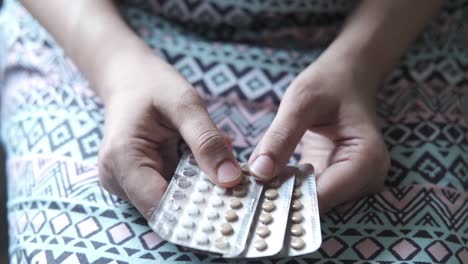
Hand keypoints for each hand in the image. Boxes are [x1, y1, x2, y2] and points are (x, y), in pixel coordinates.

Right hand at [97, 53, 242, 218]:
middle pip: (167, 208)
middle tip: (237, 187)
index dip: (198, 210)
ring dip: (199, 191)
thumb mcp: (186, 104)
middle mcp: (117, 178)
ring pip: (171, 203)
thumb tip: (231, 180)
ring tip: (222, 170)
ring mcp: (124, 182)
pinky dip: (191, 183)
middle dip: (203, 201)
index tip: (233, 203)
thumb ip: (207, 142)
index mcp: (123, 159)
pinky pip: (169, 191)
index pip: (161, 205)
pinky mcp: (136, 182)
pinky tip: (205, 165)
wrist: (129, 78)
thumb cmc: (152, 84)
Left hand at [248, 57, 389, 212]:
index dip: (285, 200)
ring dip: (279, 197)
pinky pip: (307, 192)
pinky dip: (285, 189)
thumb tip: (259, 172)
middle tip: (242, 196)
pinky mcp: (335, 181)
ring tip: (248, 190)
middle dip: (280, 202)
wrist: (347, 76)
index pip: (321, 196)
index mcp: (365, 160)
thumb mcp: (301, 102)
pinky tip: (262, 183)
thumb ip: (280, 137)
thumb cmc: (330, 82)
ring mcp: (352, 183)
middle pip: (317, 204)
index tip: (250, 199)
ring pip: (309, 203)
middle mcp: (365, 179)